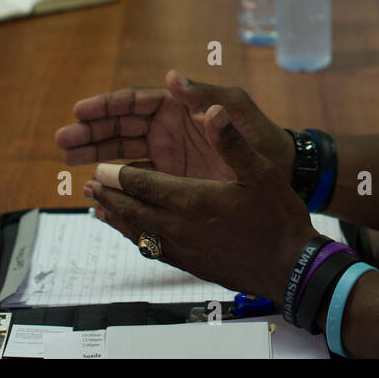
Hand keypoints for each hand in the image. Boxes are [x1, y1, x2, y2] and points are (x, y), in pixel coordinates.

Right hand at [55, 71, 294, 182]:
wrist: (280, 170)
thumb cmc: (260, 134)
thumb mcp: (236, 109)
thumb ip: (204, 94)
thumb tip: (170, 77)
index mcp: (179, 104)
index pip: (134, 101)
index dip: (106, 106)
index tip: (80, 111)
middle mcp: (168, 126)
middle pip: (119, 126)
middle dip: (90, 131)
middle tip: (62, 142)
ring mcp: (166, 151)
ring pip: (121, 150)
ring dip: (94, 154)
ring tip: (67, 161)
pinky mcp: (169, 177)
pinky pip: (135, 175)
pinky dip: (114, 179)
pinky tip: (93, 186)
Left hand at [85, 105, 317, 300]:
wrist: (290, 268)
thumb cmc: (278, 218)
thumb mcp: (260, 171)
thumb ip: (231, 141)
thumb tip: (212, 109)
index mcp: (193, 200)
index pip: (144, 185)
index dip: (118, 176)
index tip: (99, 168)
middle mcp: (180, 226)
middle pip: (132, 209)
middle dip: (108, 196)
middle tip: (88, 187)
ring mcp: (183, 249)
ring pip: (137, 232)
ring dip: (115, 218)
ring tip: (97, 210)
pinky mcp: (189, 264)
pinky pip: (151, 248)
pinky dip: (133, 237)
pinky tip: (132, 234)